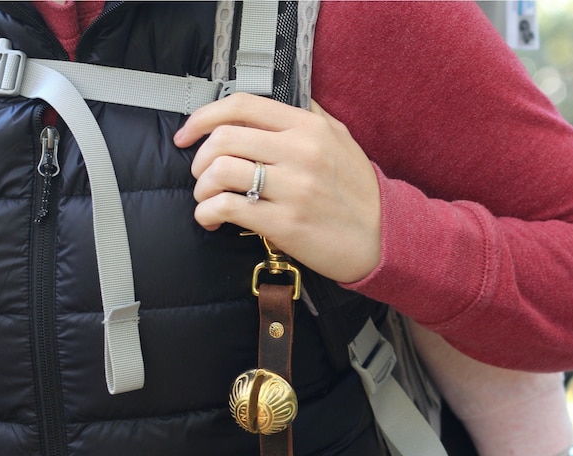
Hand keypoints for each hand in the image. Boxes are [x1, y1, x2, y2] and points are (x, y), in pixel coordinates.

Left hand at [173, 93, 381, 283]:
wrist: (384, 239)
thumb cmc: (361, 194)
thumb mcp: (343, 141)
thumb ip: (310, 116)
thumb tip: (278, 99)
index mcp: (309, 128)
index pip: (242, 105)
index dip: (203, 117)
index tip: (188, 134)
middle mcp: (300, 153)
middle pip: (223, 139)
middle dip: (200, 160)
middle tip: (202, 175)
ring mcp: (293, 188)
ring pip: (220, 172)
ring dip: (201, 188)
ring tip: (208, 199)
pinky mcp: (285, 223)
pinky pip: (227, 208)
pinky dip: (207, 213)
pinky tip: (212, 220)